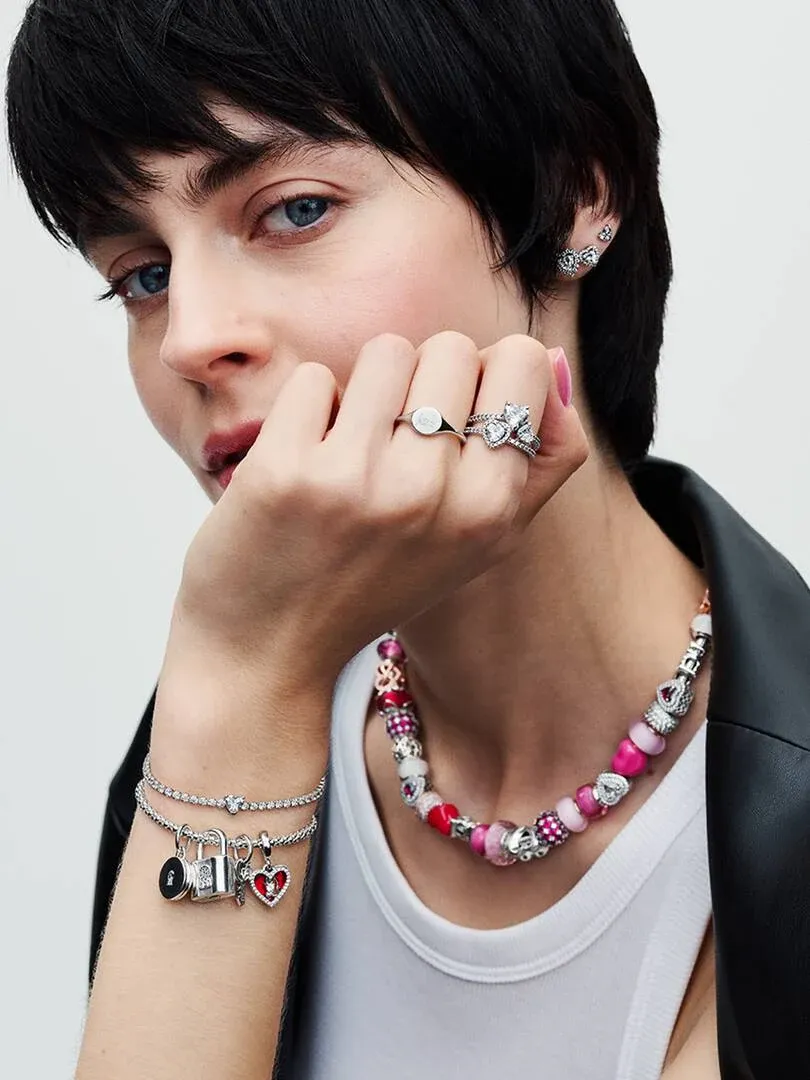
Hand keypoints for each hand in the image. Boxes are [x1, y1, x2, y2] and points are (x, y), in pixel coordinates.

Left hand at [170, 331, 587, 690]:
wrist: (272, 652)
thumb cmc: (378, 584)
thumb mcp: (480, 544)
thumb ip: (538, 461)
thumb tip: (555, 361)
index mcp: (491, 509)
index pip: (524, 361)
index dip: (485, 375)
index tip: (454, 419)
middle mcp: (432, 494)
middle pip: (452, 348)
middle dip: (423, 380)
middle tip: (395, 444)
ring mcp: (357, 480)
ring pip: (387, 351)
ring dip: (365, 391)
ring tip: (350, 452)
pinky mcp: (285, 470)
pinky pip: (315, 380)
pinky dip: (308, 413)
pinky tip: (305, 465)